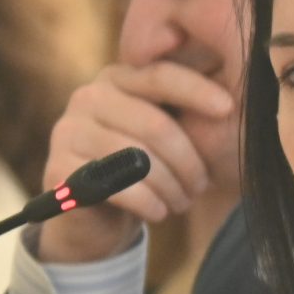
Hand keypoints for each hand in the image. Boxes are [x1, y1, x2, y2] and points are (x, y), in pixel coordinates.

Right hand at [37, 62, 233, 262]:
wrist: (94, 217)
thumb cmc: (140, 169)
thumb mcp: (163, 136)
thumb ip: (185, 114)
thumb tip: (234, 101)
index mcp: (116, 78)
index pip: (161, 76)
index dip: (197, 91)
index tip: (229, 109)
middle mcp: (88, 97)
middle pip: (155, 124)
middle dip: (189, 161)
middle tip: (202, 185)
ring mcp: (68, 131)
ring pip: (140, 159)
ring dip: (172, 187)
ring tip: (183, 201)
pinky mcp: (59, 168)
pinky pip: (119, 186)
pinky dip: (149, 202)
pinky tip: (159, 212)